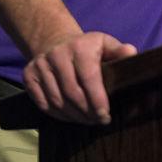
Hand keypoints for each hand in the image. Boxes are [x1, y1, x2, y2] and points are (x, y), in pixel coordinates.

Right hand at [22, 32, 137, 124]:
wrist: (54, 40)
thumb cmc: (86, 48)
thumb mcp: (104, 44)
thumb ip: (119, 51)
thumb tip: (132, 53)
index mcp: (79, 47)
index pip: (88, 78)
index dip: (97, 100)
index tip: (105, 115)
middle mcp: (57, 55)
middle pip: (72, 93)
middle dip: (87, 112)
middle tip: (97, 121)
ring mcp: (40, 65)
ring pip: (57, 101)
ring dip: (73, 116)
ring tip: (86, 120)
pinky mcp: (29, 75)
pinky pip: (43, 104)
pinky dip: (57, 115)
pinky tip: (70, 116)